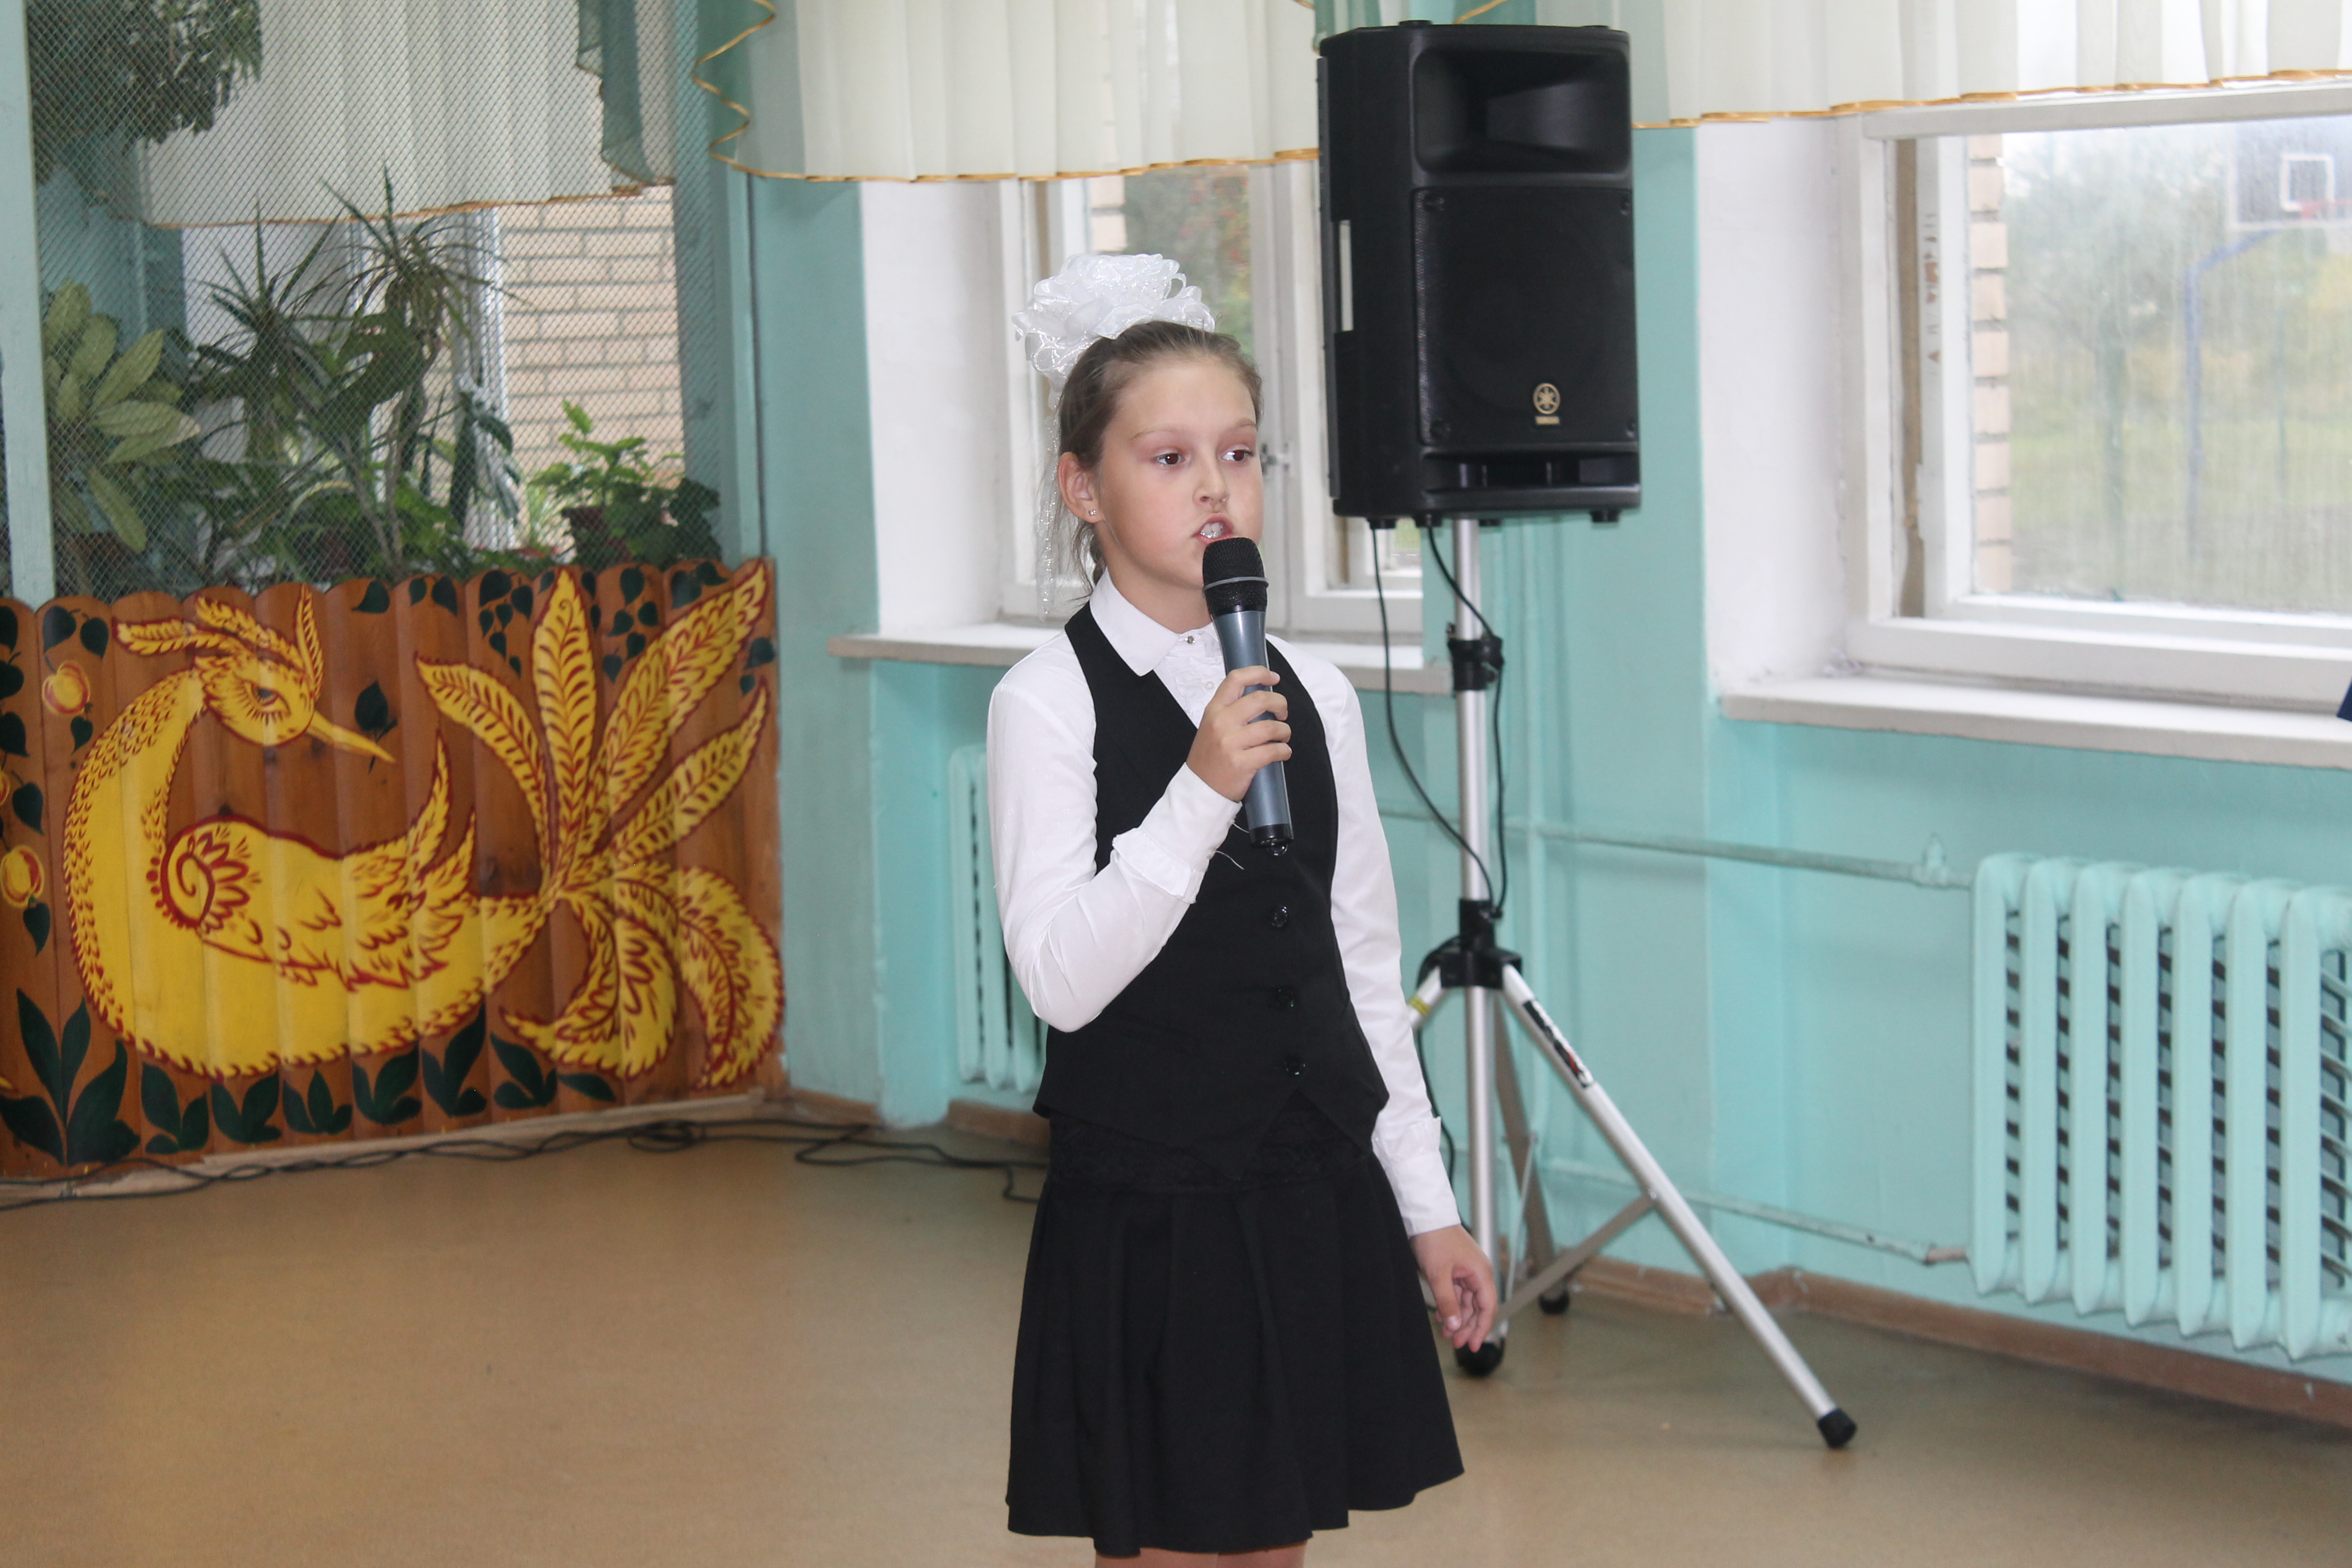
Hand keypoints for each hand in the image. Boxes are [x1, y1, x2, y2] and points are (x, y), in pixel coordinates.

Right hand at [1185, 666, 1289, 802]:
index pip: (1236, 679)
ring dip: (1284, 731)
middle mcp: (1221, 722)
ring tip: (1283, 737)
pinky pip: (1273, 751)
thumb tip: (1262, 697)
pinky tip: (1282, 752)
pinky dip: (1284, 751)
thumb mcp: (1211, 725)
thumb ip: (1231, 709)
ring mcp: (1231, 743)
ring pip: (1271, 727)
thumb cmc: (1209, 756)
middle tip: (1282, 713)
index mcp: (1214, 709)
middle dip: (1280, 704)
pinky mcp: (1242, 763)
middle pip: (1260, 699)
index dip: (1259, 673)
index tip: (1273, 678)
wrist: (1199, 787)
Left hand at [1411, 1225, 1495, 1351]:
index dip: (1481, 1329)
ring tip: (1446, 1333)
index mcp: (1481, 1274)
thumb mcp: (1439, 1274)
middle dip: (1467, 1326)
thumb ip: (1447, 1302)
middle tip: (1456, 1344)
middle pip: (1478, 1307)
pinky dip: (1451, 1305)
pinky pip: (1458, 1292)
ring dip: (1457, 1318)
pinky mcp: (1457, 1269)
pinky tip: (1442, 1317)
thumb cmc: (1435, 1239)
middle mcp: (1478, 1273)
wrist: (1425, 1216)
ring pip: (1467, 1301)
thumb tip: (1455, 1326)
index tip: (1473, 1346)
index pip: (1487, 1308)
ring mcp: (1468, 1271)